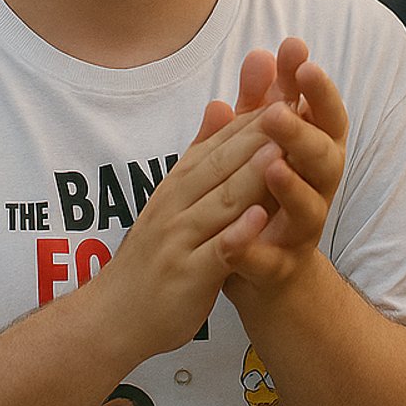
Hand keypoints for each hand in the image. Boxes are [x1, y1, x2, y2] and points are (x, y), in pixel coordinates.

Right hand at [95, 101, 282, 356]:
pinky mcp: (187, 275)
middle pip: (223, 163)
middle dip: (259, 133)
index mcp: (179, 184)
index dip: (254, 117)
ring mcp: (180, 239)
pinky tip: (260, 217)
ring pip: (222, 201)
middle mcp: (178, 204)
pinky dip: (237, 232)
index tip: (287, 89)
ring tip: (285, 147)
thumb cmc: (151, 256)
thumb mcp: (173, 196)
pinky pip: (215, 250)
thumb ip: (198, 154)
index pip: (220, 144)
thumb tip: (219, 104)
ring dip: (253, 173)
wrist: (111, 315)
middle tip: (294, 102)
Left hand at [222, 41, 348, 296]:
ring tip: (273, 167)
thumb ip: (261, 103)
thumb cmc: (267, 200)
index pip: (324, 116)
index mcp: (313, 158)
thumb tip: (261, 53)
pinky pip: (270, 261)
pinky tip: (237, 238)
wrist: (271, 281)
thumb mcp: (260, 146)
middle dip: (304, 133)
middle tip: (277, 111)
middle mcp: (316, 192)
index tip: (299, 55)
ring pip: (310, 209)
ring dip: (292, 188)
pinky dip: (254, 250)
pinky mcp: (280, 270)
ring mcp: (301, 233)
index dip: (316, 87)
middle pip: (324, 158)